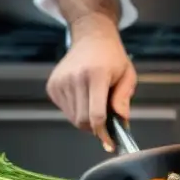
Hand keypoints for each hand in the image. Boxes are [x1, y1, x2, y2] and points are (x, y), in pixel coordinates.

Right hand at [46, 13, 136, 151]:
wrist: (91, 37)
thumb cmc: (112, 57)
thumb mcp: (127, 74)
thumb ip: (124, 98)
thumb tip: (121, 120)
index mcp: (96, 75)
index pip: (96, 114)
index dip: (103, 133)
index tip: (110, 142)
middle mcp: (75, 78)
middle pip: (83, 120)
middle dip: (96, 128)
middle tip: (107, 122)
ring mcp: (61, 82)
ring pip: (73, 118)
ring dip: (86, 120)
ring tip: (96, 104)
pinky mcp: (52, 86)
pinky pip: (65, 110)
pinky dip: (76, 111)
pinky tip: (84, 98)